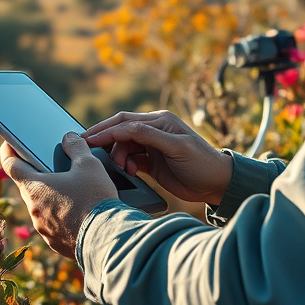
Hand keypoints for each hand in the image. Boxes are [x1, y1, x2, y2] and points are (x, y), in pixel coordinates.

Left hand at [0, 133, 116, 258]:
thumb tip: (69, 137)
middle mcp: (33, 210)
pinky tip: (78, 213)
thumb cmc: (94, 198)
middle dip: (39, 176)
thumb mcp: (89, 164)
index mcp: (35, 187)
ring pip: (42, 207)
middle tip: (54, 167)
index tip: (9, 144)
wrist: (105, 238)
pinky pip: (53, 225)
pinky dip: (61, 217)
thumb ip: (76, 146)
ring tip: (73, 191)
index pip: (11, 165)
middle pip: (29, 186)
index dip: (8, 151)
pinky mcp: (55, 243)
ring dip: (52, 198)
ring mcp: (43, 229)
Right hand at [83, 110, 232, 205]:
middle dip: (105, 140)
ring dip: (118, 156)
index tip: (88, 140)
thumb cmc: (201, 163)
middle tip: (88, 150)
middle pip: (121, 131)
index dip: (106, 131)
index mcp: (160, 121)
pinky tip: (130, 173)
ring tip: (124, 169)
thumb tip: (125, 129)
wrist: (216, 184)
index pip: (126, 122)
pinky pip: (130, 159)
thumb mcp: (177, 147)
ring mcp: (152, 146)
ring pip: (124, 146)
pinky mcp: (152, 162)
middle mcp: (154, 130)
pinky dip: (126, 165)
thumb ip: (151, 136)